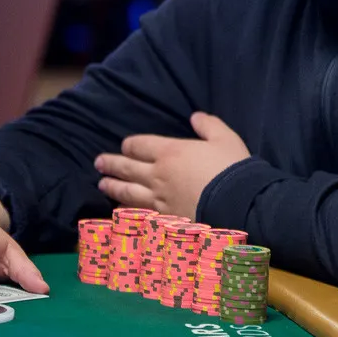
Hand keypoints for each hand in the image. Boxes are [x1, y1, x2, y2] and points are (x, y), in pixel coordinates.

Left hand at [95, 112, 250, 219]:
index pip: (140, 146)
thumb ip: (208, 125)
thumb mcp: (225, 138)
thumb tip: (195, 117)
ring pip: (127, 192)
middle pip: (126, 168)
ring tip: (102, 185)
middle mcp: (158, 175)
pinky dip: (125, 210)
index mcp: (170, 152)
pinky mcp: (163, 219)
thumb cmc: (232, 168)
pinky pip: (137, 213)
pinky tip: (119, 210)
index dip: (130, 145)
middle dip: (111, 164)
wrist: (239, 204)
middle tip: (98, 163)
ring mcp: (158, 200)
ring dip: (112, 187)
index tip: (125, 146)